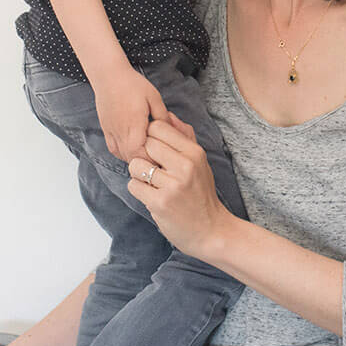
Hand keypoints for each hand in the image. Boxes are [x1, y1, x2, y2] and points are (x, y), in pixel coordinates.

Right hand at [93, 67, 168, 162]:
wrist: (108, 75)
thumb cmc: (133, 84)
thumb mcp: (154, 98)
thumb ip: (163, 117)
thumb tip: (172, 131)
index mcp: (133, 125)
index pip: (140, 154)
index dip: (151, 160)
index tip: (163, 159)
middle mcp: (120, 132)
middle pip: (131, 158)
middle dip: (145, 162)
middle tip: (159, 160)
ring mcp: (111, 132)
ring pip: (122, 155)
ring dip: (135, 158)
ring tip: (148, 155)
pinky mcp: (106, 129)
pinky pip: (114, 149)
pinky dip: (124, 153)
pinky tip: (134, 149)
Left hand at [128, 113, 229, 258]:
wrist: (211, 230)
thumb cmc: (201, 195)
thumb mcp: (200, 163)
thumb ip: (184, 138)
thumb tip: (167, 116)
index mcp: (195, 152)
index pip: (159, 127)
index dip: (151, 137)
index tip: (156, 151)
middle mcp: (185, 166)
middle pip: (145, 144)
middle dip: (143, 155)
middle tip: (153, 169)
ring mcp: (173, 185)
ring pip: (135, 165)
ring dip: (138, 175)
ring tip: (153, 184)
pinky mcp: (160, 203)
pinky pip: (133, 186)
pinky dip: (139, 191)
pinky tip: (152, 196)